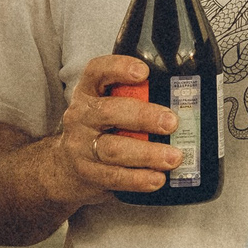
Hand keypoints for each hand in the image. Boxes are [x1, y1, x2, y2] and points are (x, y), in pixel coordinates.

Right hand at [45, 56, 180, 204]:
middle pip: (109, 112)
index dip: (118, 68)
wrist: (64, 167)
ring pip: (113, 149)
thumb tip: (183, 100)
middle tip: (171, 122)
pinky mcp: (88, 174)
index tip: (143, 72)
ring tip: (173, 157)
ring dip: (147, 154)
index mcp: (88, 92)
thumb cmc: (97, 130)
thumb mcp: (106, 107)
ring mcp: (81, 147)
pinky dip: (138, 179)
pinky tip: (157, 179)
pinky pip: (114, 177)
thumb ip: (134, 99)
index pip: (96, 71)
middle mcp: (81, 116)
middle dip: (143, 116)